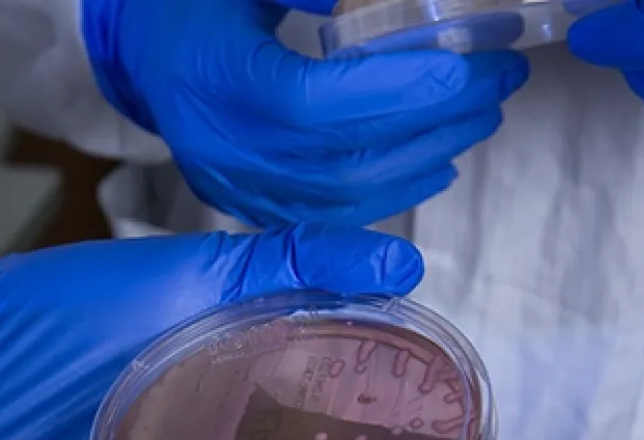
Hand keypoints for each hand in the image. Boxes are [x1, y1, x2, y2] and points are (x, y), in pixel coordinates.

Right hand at [78, 0, 529, 226]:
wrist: (146, 53)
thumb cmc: (199, 2)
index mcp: (214, 77)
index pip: (311, 101)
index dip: (393, 90)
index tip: (462, 67)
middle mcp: (220, 144)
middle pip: (340, 155)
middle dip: (433, 121)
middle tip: (497, 82)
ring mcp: (231, 184)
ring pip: (342, 195)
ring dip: (425, 158)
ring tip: (480, 116)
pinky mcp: (245, 204)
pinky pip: (327, 214)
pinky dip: (390, 192)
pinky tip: (433, 162)